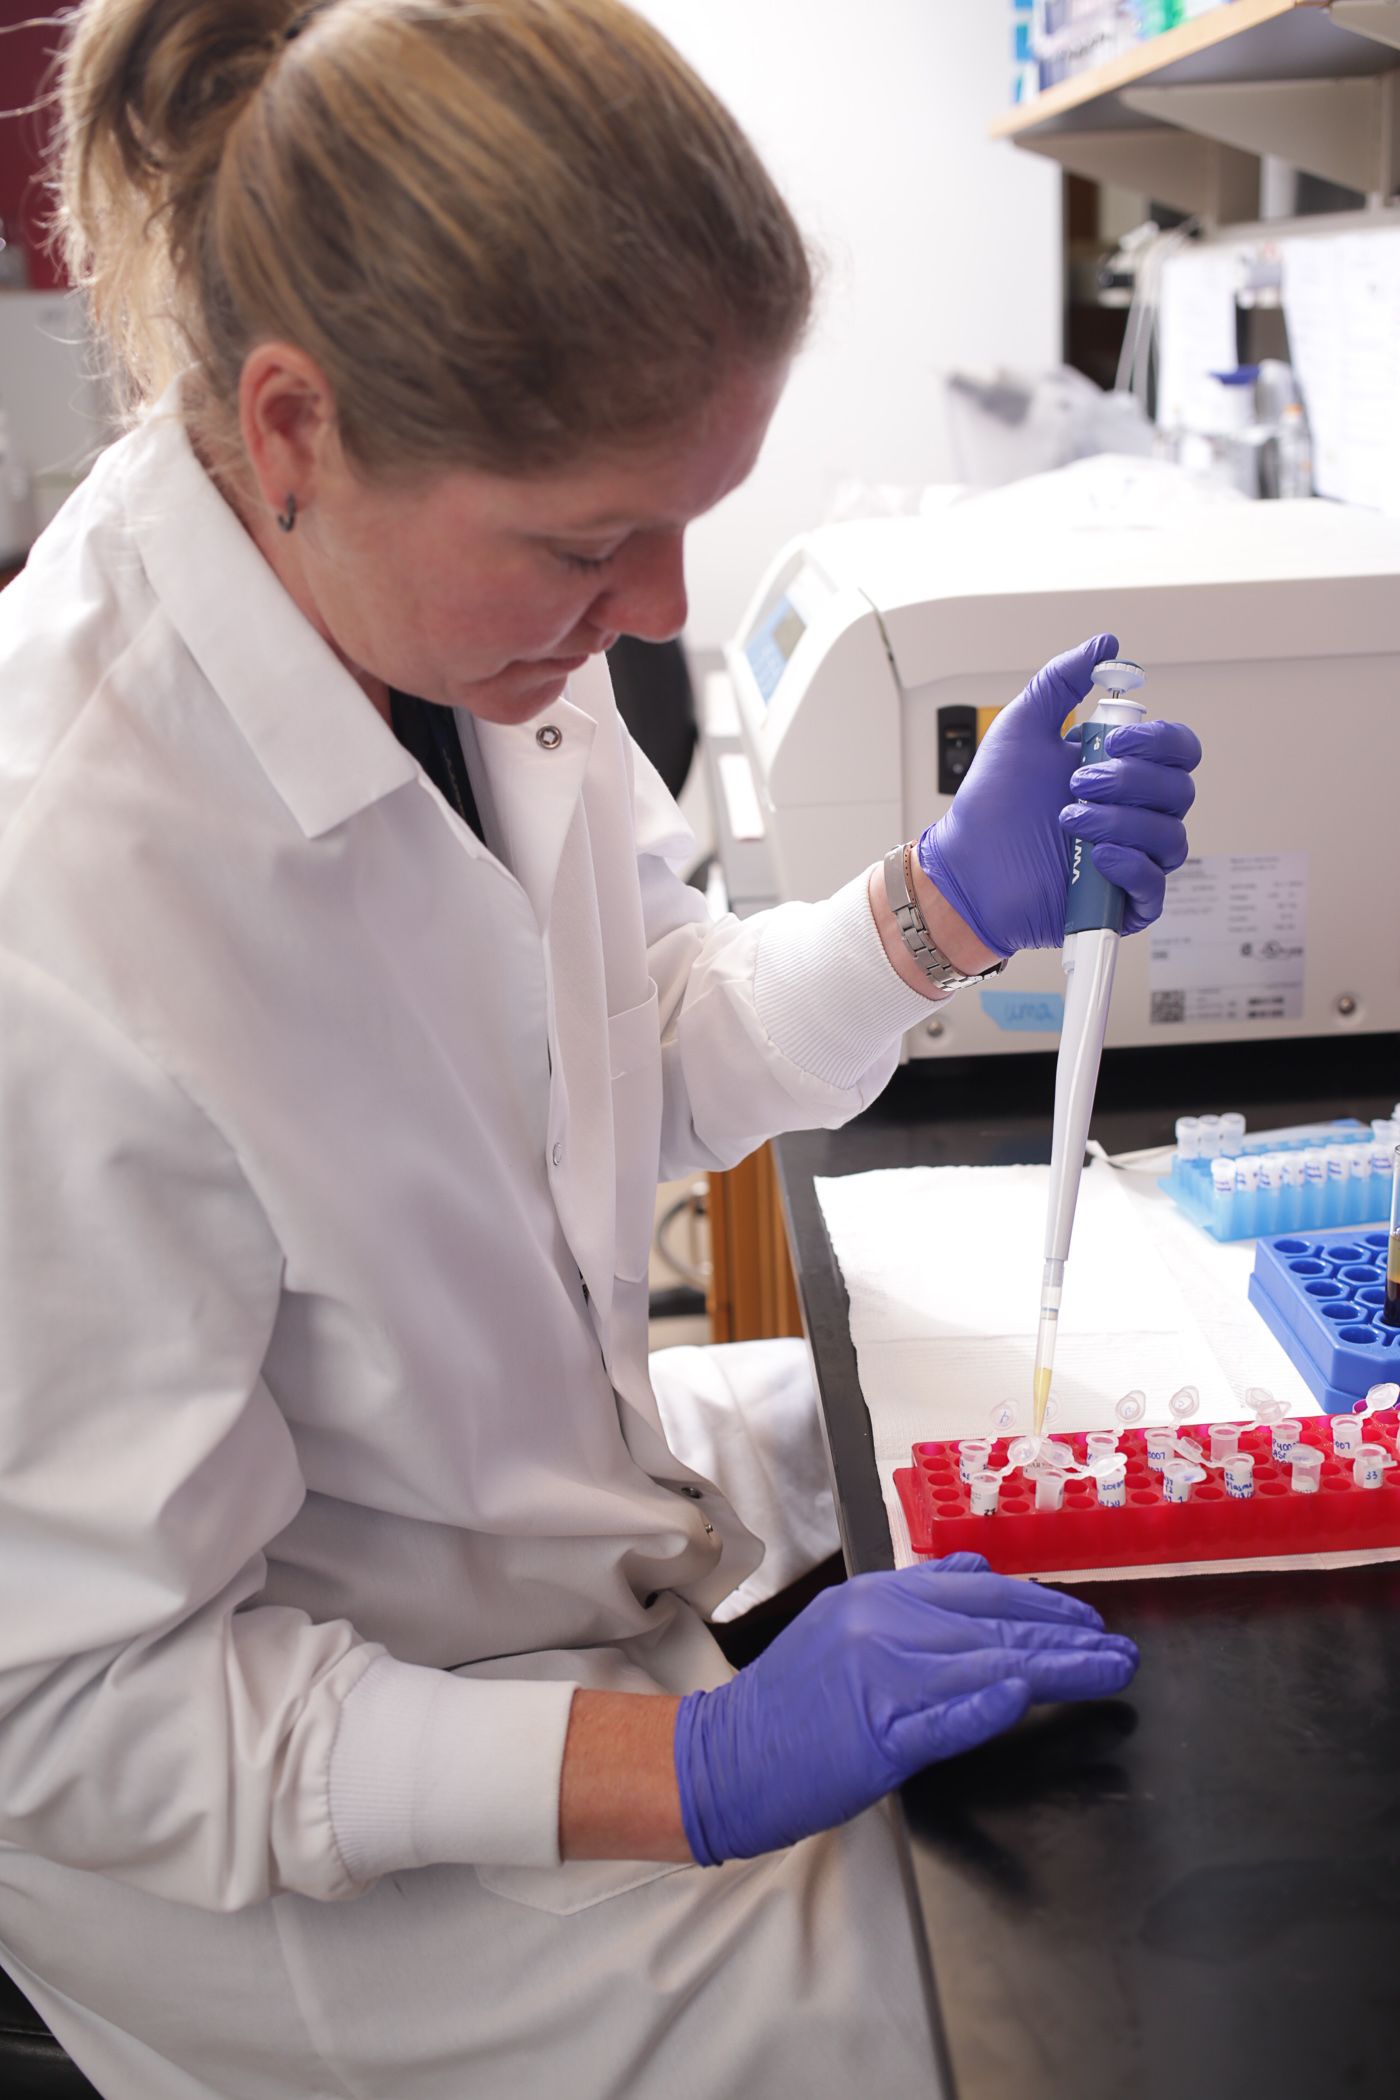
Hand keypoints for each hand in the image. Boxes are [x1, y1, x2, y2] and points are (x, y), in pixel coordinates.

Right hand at [672, 1553, 1137, 1864]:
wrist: (723, 1757)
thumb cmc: (788, 1703)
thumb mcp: (843, 1625)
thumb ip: (912, 1598)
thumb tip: (982, 1569)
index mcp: (876, 1597)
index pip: (979, 1591)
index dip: (1042, 1605)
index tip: (1087, 1620)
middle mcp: (880, 1627)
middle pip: (994, 1626)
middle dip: (1067, 1637)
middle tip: (1120, 1651)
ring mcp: (878, 1680)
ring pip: (984, 1664)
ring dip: (1055, 1668)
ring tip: (1107, 1671)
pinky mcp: (873, 1737)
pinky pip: (938, 1719)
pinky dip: (979, 1706)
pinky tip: (1019, 1697)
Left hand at [915, 635, 1201, 956]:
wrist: (964, 865)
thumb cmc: (990, 804)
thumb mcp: (1021, 727)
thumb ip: (1061, 681)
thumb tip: (1105, 644)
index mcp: (1123, 772)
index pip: (1178, 752)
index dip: (1160, 741)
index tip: (1115, 738)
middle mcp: (1133, 815)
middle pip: (1179, 791)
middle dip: (1130, 781)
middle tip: (1077, 782)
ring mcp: (1129, 859)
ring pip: (1169, 838)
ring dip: (1119, 822)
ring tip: (1068, 819)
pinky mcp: (1118, 904)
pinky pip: (1154, 888)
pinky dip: (1131, 867)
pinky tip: (1096, 855)